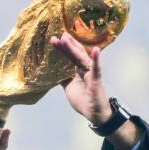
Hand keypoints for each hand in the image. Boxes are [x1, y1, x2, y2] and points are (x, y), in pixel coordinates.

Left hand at [51, 32, 141, 149]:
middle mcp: (85, 69)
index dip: (62, 49)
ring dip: (75, 48)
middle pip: (75, 54)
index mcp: (78, 70)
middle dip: (67, 45)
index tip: (53, 40)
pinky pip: (97, 69)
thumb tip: (52, 72)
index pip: (69, 56)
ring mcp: (92, 73)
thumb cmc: (84, 100)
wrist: (94, 113)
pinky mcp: (97, 80)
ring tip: (67, 38)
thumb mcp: (69, 87)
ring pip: (82, 59)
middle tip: (59, 35)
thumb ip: (63, 78)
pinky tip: (96, 51)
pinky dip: (96, 60)